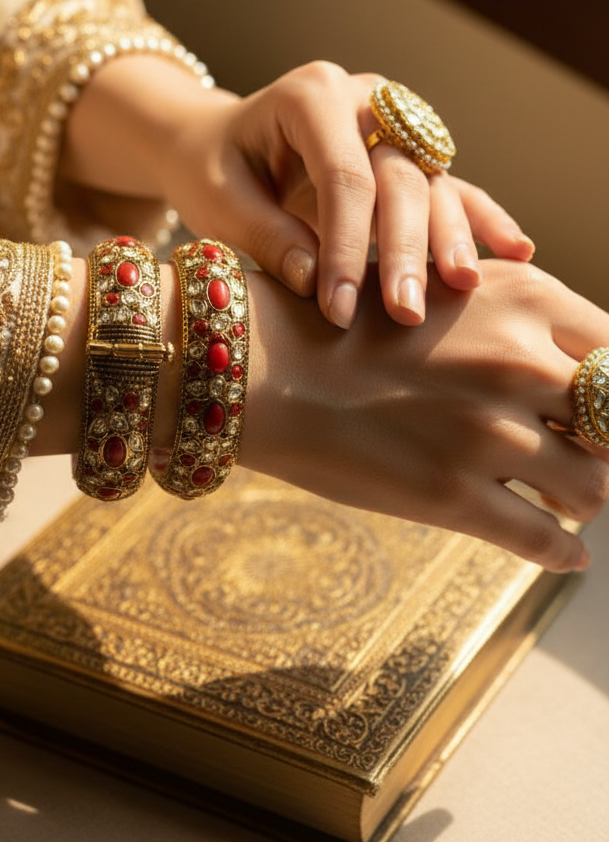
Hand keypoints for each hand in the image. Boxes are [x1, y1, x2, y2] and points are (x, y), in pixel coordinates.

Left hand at [160, 61, 534, 327]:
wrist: (215, 144)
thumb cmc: (211, 168)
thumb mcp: (217, 199)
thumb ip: (265, 235)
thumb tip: (316, 280)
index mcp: (311, 96)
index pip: (344, 176)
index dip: (347, 246)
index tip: (339, 310)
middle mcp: (363, 99)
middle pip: (399, 176)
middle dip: (403, 248)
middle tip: (405, 313)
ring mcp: (392, 123)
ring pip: (432, 181)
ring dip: (448, 238)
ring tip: (461, 288)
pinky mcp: (407, 154)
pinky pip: (448, 185)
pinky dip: (479, 216)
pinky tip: (516, 249)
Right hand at [240, 259, 608, 570]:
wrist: (266, 364)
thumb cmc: (346, 320)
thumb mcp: (442, 287)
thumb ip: (512, 317)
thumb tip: (569, 364)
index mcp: (525, 299)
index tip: (602, 413)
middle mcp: (521, 363)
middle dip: (604, 446)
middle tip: (584, 456)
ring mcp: (490, 435)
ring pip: (592, 488)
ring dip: (583, 498)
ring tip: (564, 501)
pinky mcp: (455, 496)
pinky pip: (545, 540)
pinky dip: (563, 551)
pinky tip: (565, 553)